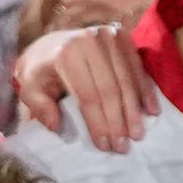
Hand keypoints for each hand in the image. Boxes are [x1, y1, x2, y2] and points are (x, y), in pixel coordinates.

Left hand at [16, 23, 157, 151]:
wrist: (51, 43)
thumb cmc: (43, 70)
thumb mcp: (30, 87)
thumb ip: (38, 106)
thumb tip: (55, 126)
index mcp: (65, 54)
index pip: (87, 95)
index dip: (98, 123)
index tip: (105, 146)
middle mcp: (88, 40)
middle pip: (109, 89)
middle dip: (118, 121)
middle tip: (123, 146)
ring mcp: (107, 35)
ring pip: (126, 80)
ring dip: (134, 110)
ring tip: (138, 135)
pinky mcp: (121, 36)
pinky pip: (137, 68)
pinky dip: (146, 91)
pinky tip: (152, 111)